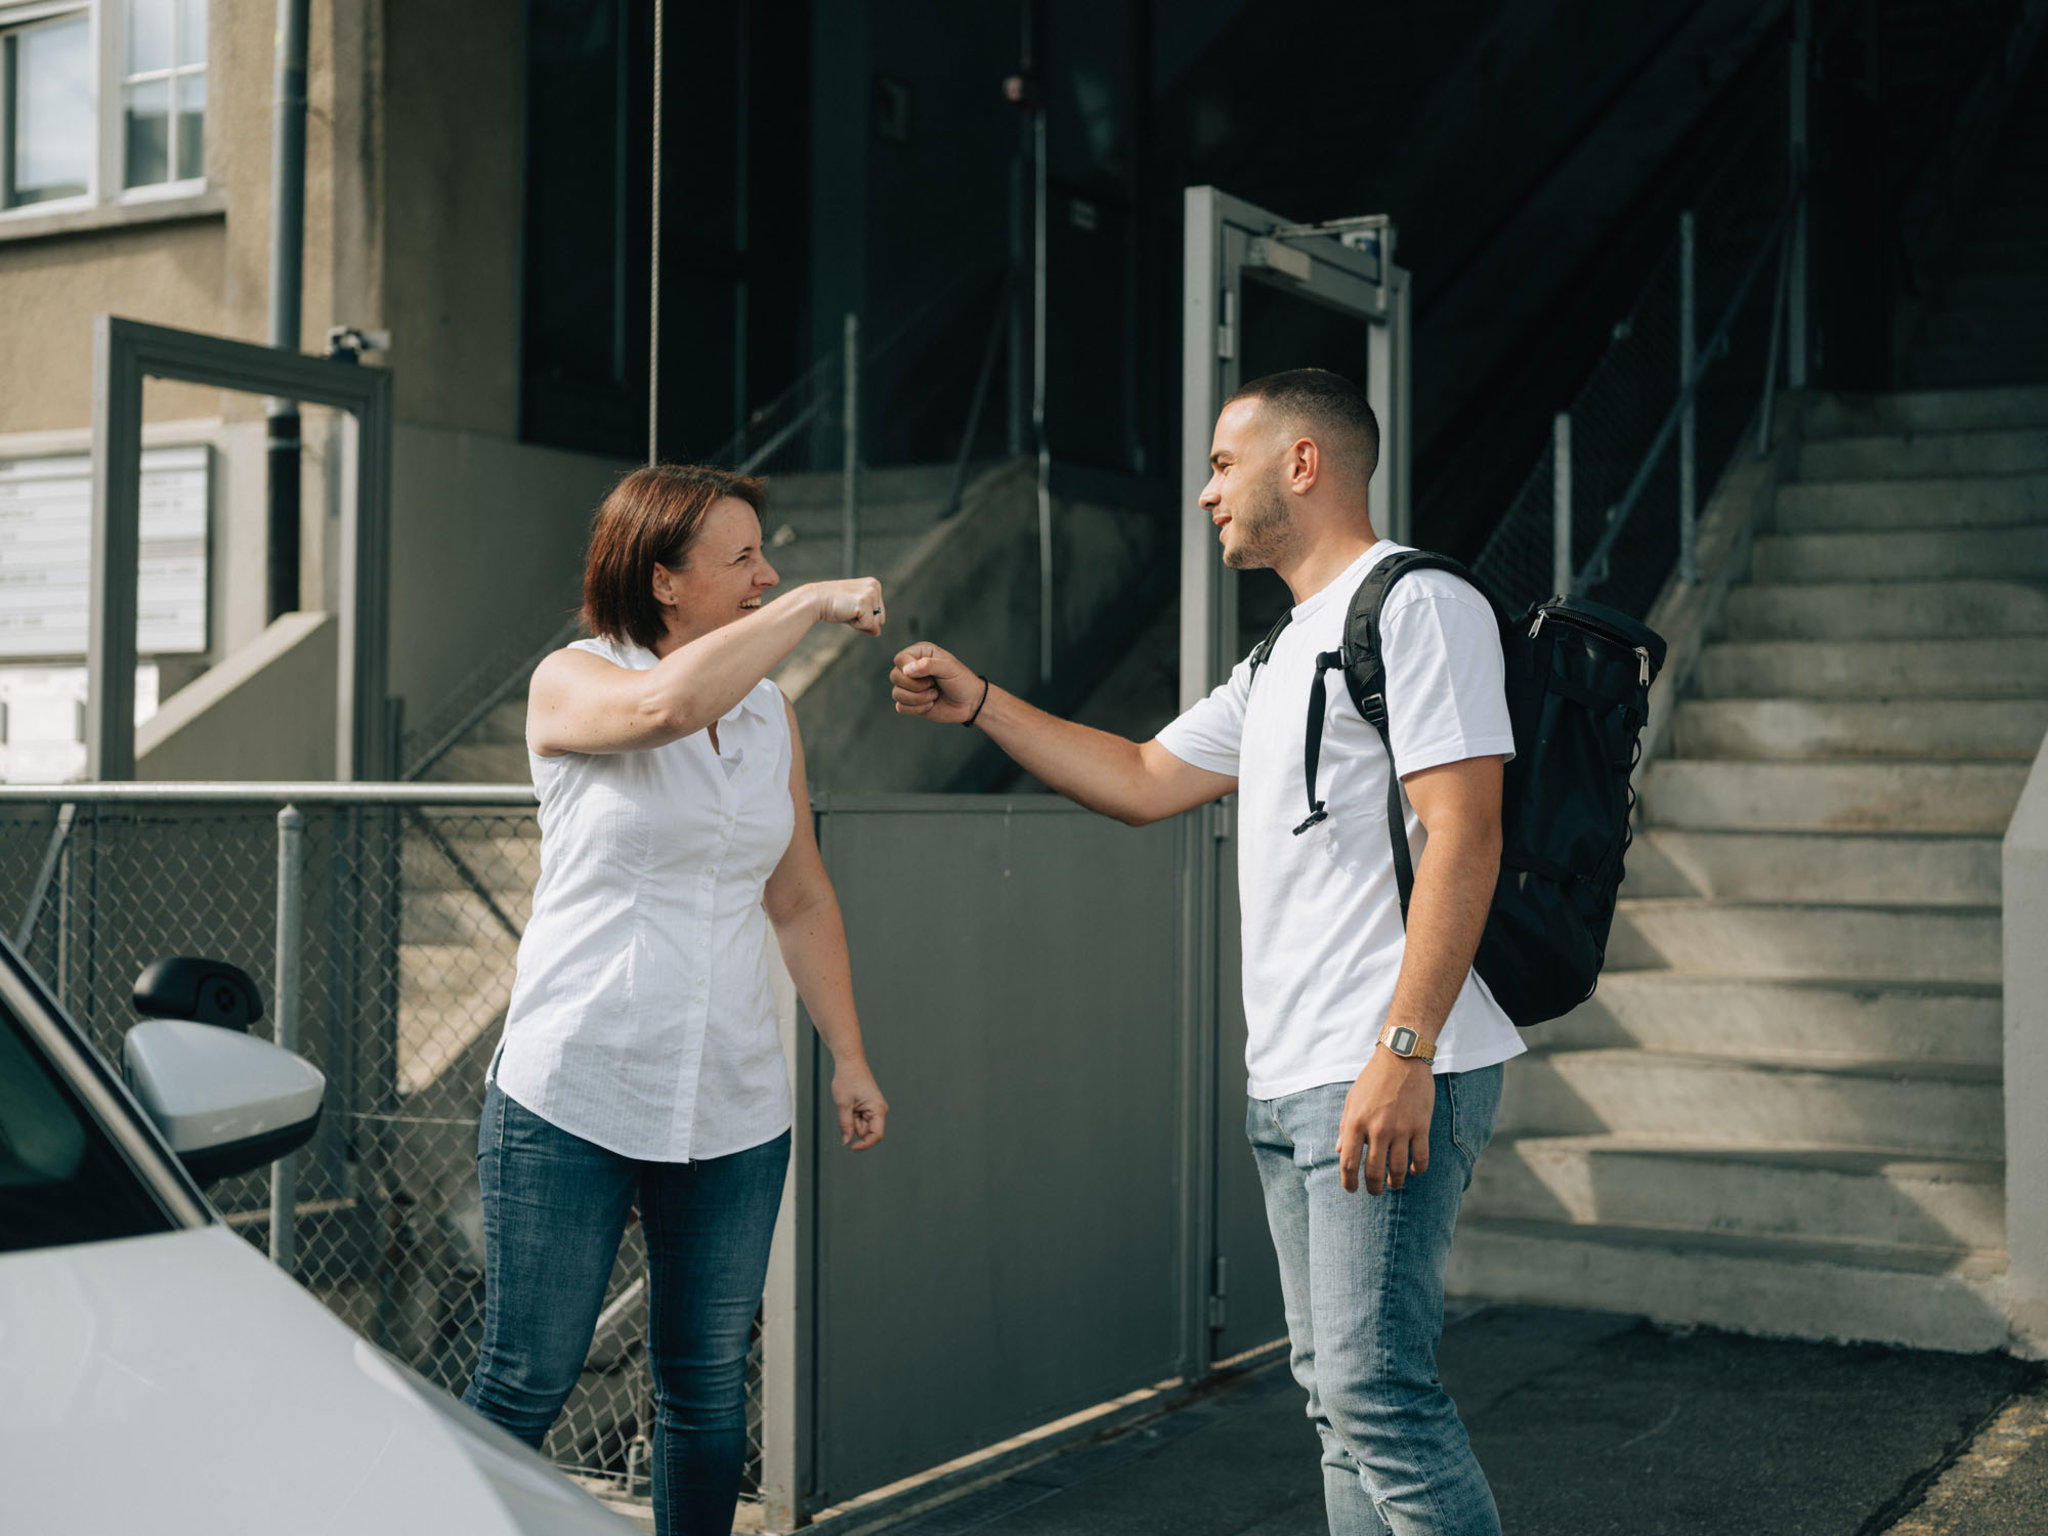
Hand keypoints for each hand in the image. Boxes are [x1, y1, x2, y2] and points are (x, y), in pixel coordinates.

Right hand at [806, 578, 885, 635]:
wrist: (814, 600)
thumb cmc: (832, 605)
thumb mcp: (854, 611)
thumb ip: (868, 619)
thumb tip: (878, 632)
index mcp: (873, 584)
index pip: (880, 613)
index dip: (865, 617)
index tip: (850, 607)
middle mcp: (874, 586)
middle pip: (880, 618)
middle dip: (864, 621)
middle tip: (847, 609)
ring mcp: (870, 593)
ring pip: (875, 623)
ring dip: (860, 623)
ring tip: (846, 610)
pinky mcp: (864, 602)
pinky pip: (868, 625)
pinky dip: (856, 625)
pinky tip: (845, 613)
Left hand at [832, 1059, 888, 1150]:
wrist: (850, 1062)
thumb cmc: (847, 1079)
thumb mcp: (843, 1104)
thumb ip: (845, 1125)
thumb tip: (847, 1142)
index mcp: (877, 1109)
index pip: (876, 1135)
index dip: (864, 1145)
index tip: (851, 1148)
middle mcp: (879, 1110)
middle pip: (867, 1131)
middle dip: (853, 1126)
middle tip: (845, 1110)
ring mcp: (875, 1108)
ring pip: (861, 1125)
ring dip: (851, 1119)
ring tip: (847, 1103)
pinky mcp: (870, 1106)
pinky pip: (860, 1118)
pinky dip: (852, 1114)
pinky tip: (849, 1102)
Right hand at [890, 642, 982, 723]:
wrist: (970, 703)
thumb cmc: (962, 681)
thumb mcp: (949, 667)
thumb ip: (929, 665)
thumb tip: (907, 670)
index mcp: (919, 654)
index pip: (900, 659)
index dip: (909, 669)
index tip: (928, 675)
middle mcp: (911, 669)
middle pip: (894, 676)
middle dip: (916, 686)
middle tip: (933, 685)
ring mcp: (909, 686)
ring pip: (896, 694)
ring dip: (918, 699)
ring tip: (934, 695)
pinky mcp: (909, 703)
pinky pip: (900, 707)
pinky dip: (916, 709)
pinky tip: (930, 705)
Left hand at [1337, 1046, 1433, 1194]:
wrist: (1402, 1058)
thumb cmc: (1373, 1079)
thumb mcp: (1352, 1100)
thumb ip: (1344, 1126)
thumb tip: (1338, 1150)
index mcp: (1356, 1123)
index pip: (1348, 1162)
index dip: (1349, 1181)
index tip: (1351, 1189)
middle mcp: (1377, 1129)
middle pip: (1374, 1171)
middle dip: (1373, 1187)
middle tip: (1374, 1191)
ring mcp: (1400, 1129)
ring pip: (1398, 1169)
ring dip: (1395, 1182)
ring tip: (1393, 1185)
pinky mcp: (1420, 1126)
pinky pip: (1421, 1157)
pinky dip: (1418, 1169)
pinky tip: (1414, 1171)